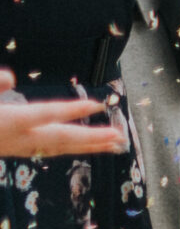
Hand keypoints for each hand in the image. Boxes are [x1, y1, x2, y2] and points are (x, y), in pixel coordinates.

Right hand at [0, 73, 125, 157]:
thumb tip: (10, 77)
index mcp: (10, 121)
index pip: (47, 113)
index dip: (72, 109)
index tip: (97, 105)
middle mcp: (19, 137)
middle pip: (61, 137)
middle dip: (91, 137)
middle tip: (119, 135)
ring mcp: (20, 147)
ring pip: (60, 148)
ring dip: (89, 145)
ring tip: (114, 145)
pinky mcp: (19, 151)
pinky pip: (53, 150)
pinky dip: (74, 148)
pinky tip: (88, 147)